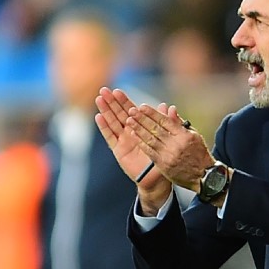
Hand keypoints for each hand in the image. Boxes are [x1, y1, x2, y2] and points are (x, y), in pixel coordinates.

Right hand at [95, 87, 171, 213]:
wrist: (156, 179)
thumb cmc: (163, 158)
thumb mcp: (167, 138)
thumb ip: (167, 122)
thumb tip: (169, 107)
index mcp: (141, 127)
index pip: (131, 110)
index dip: (124, 101)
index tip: (117, 91)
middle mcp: (131, 131)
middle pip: (119, 113)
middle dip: (111, 102)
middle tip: (104, 90)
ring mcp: (123, 140)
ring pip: (113, 122)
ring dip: (106, 111)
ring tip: (99, 99)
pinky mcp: (118, 150)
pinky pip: (110, 137)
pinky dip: (105, 127)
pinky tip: (99, 117)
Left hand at [126, 102, 213, 191]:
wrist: (204, 176)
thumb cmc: (199, 154)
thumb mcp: (194, 136)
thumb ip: (180, 123)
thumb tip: (170, 109)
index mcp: (184, 135)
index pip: (165, 121)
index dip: (152, 113)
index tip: (142, 106)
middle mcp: (176, 145)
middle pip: (156, 129)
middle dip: (142, 118)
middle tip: (132, 110)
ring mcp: (168, 156)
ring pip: (150, 139)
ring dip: (138, 129)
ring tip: (130, 120)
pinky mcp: (163, 165)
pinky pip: (149, 151)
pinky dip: (141, 142)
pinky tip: (134, 135)